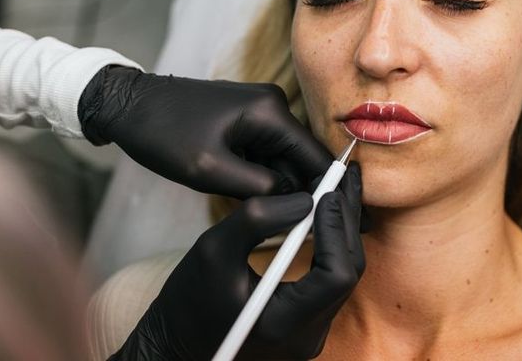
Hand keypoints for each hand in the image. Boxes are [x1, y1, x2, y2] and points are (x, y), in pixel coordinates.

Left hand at [78, 66, 331, 196]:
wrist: (127, 105)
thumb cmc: (163, 134)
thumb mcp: (210, 170)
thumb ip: (260, 188)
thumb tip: (298, 201)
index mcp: (270, 112)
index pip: (315, 156)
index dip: (327, 190)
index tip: (338, 221)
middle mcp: (273, 105)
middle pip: (301, 158)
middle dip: (301, 191)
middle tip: (301, 231)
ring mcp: (260, 109)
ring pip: (282, 158)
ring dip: (277, 185)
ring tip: (271, 216)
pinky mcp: (247, 117)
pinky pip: (266, 151)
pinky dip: (262, 174)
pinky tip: (248, 195)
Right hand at [112, 162, 365, 360]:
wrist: (174, 344)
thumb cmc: (187, 302)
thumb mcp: (212, 250)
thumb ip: (257, 220)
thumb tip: (305, 199)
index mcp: (285, 325)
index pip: (335, 275)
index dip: (336, 228)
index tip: (327, 192)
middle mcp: (308, 336)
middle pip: (347, 272)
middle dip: (346, 220)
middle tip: (344, 177)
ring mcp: (310, 333)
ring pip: (343, 275)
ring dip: (342, 230)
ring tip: (339, 189)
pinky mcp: (307, 324)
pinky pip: (330, 281)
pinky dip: (331, 245)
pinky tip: (326, 216)